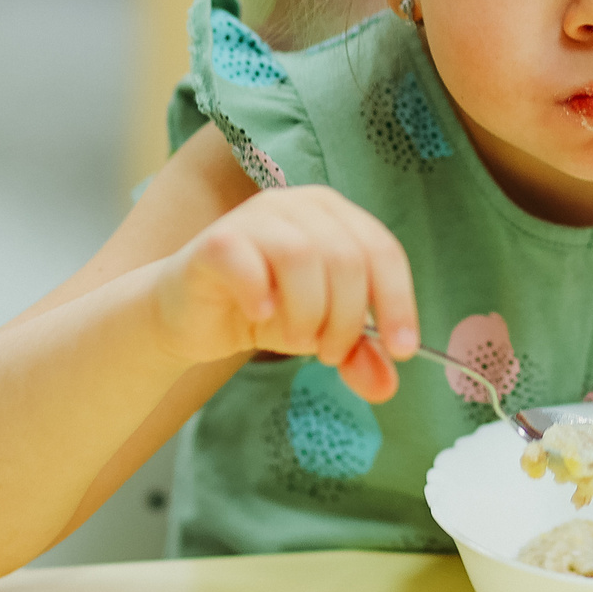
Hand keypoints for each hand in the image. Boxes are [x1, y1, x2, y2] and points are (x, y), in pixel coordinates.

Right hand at [152, 186, 416, 402]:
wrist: (190, 317)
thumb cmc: (263, 312)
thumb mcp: (320, 334)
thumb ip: (356, 354)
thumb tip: (387, 386)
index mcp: (335, 215)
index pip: (382, 250)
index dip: (397, 301)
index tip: (402, 351)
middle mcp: (298, 205)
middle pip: (346, 257)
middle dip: (346, 318)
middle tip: (330, 354)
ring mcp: (254, 217)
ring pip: (301, 256)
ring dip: (307, 312)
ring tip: (297, 341)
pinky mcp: (216, 241)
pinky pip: (246, 261)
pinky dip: (260, 297)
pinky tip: (260, 316)